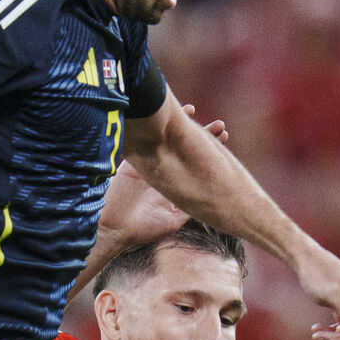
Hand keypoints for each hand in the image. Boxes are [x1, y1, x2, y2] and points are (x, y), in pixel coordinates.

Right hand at [98, 103, 229, 247]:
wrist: (114, 229)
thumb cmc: (142, 229)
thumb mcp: (172, 220)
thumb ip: (188, 208)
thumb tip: (210, 199)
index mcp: (172, 180)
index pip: (194, 159)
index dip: (208, 148)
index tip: (224, 136)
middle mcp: (161, 168)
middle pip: (183, 145)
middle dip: (201, 134)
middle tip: (220, 125)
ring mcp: (147, 162)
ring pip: (164, 137)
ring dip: (178, 123)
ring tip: (193, 110)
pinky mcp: (131, 160)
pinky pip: (142, 138)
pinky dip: (150, 126)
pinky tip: (163, 114)